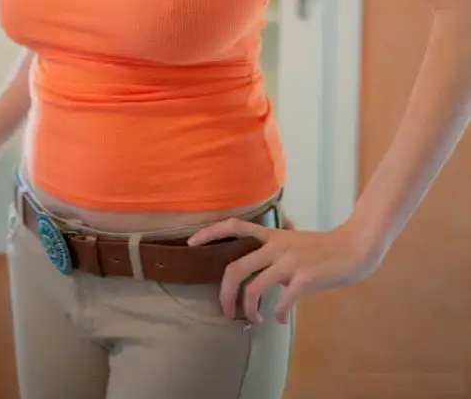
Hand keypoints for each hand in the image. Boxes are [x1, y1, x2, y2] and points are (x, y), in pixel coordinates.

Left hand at [187, 217, 377, 323]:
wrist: (354, 248)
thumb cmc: (325, 246)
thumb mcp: (297, 237)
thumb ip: (282, 236)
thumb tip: (280, 227)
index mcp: (272, 235)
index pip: (234, 226)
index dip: (210, 233)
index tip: (191, 244)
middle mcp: (276, 246)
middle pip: (236, 267)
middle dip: (225, 293)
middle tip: (226, 311)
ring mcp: (289, 262)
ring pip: (254, 288)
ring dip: (249, 309)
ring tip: (255, 319)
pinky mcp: (304, 279)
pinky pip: (282, 301)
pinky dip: (278, 314)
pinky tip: (281, 319)